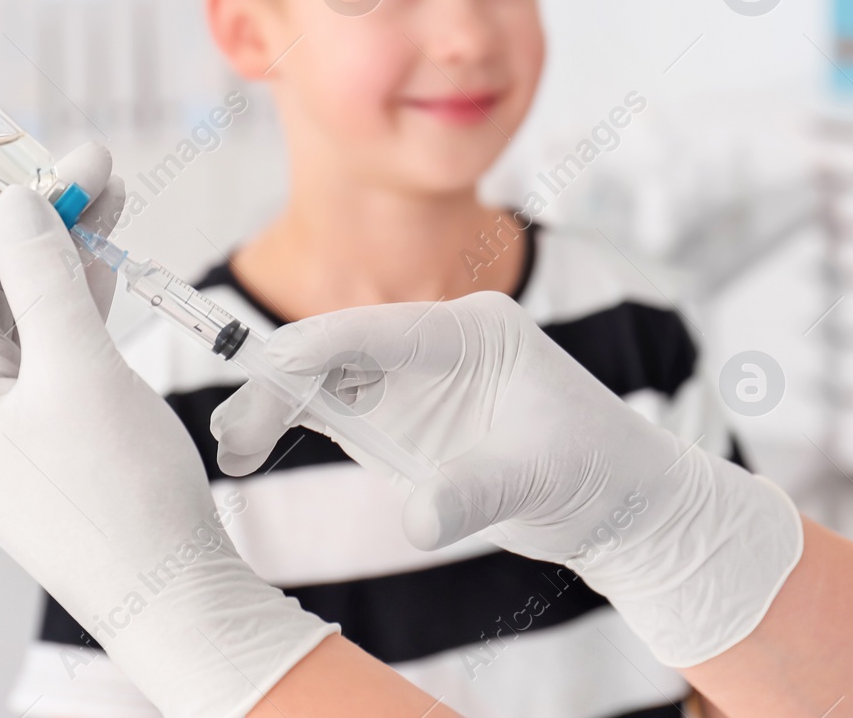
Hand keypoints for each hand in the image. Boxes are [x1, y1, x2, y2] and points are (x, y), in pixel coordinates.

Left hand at [0, 144, 332, 717]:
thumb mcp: (79, 371)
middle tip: (83, 153)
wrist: (174, 592)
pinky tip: (104, 253)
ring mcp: (16, 422)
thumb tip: (17, 202)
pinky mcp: (60, 432)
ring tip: (104, 184)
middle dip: (36, 214)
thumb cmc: (120, 489)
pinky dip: (83, 297)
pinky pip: (61, 345)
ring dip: (66, 249)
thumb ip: (45, 279)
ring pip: (33, 310)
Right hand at [211, 292, 802, 667]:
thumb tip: (417, 521)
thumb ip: (476, 493)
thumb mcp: (541, 479)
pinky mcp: (403, 420)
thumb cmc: (596, 469)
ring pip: (326, 381)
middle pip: (339, 352)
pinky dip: (292, 426)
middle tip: (236, 439)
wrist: (620, 500)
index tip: (266, 377)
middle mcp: (434, 345)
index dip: (316, 349)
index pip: (380, 331)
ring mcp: (414, 382)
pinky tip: (252, 450)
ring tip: (232, 449)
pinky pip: (334, 413)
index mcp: (473, 331)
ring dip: (276, 406)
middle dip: (281, 385)